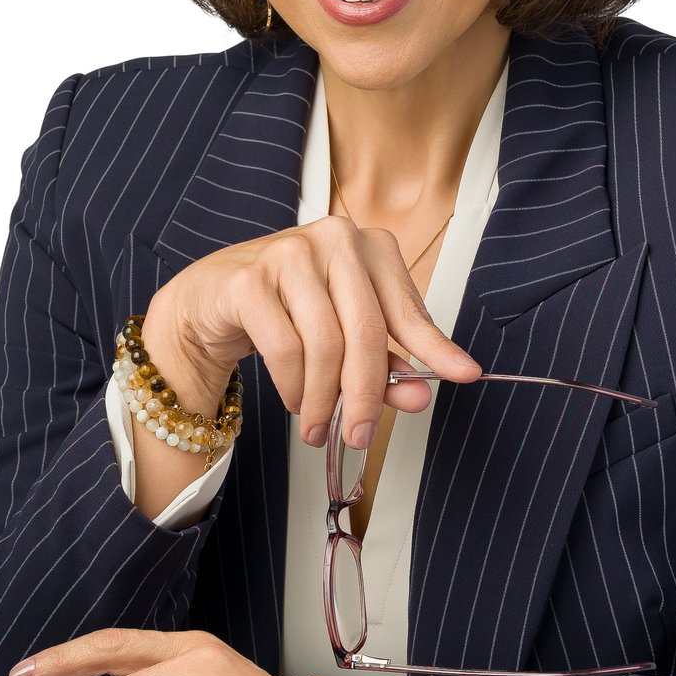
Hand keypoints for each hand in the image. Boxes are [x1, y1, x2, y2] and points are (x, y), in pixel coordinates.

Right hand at [144, 214, 481, 454]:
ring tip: (319, 428)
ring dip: (324, 400)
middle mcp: (334, 239)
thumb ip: (386, 362)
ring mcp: (289, 254)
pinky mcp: (249, 280)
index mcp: (369, 246)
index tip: (465, 376)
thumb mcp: (345, 333)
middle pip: (367, 332)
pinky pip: (285, 351)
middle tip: (360, 436)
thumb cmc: (289, 312)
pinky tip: (294, 401)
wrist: (210, 299)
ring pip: (325, 347)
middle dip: (367, 395)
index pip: (407, 310)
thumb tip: (420, 396)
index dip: (435, 349)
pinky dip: (293, 388)